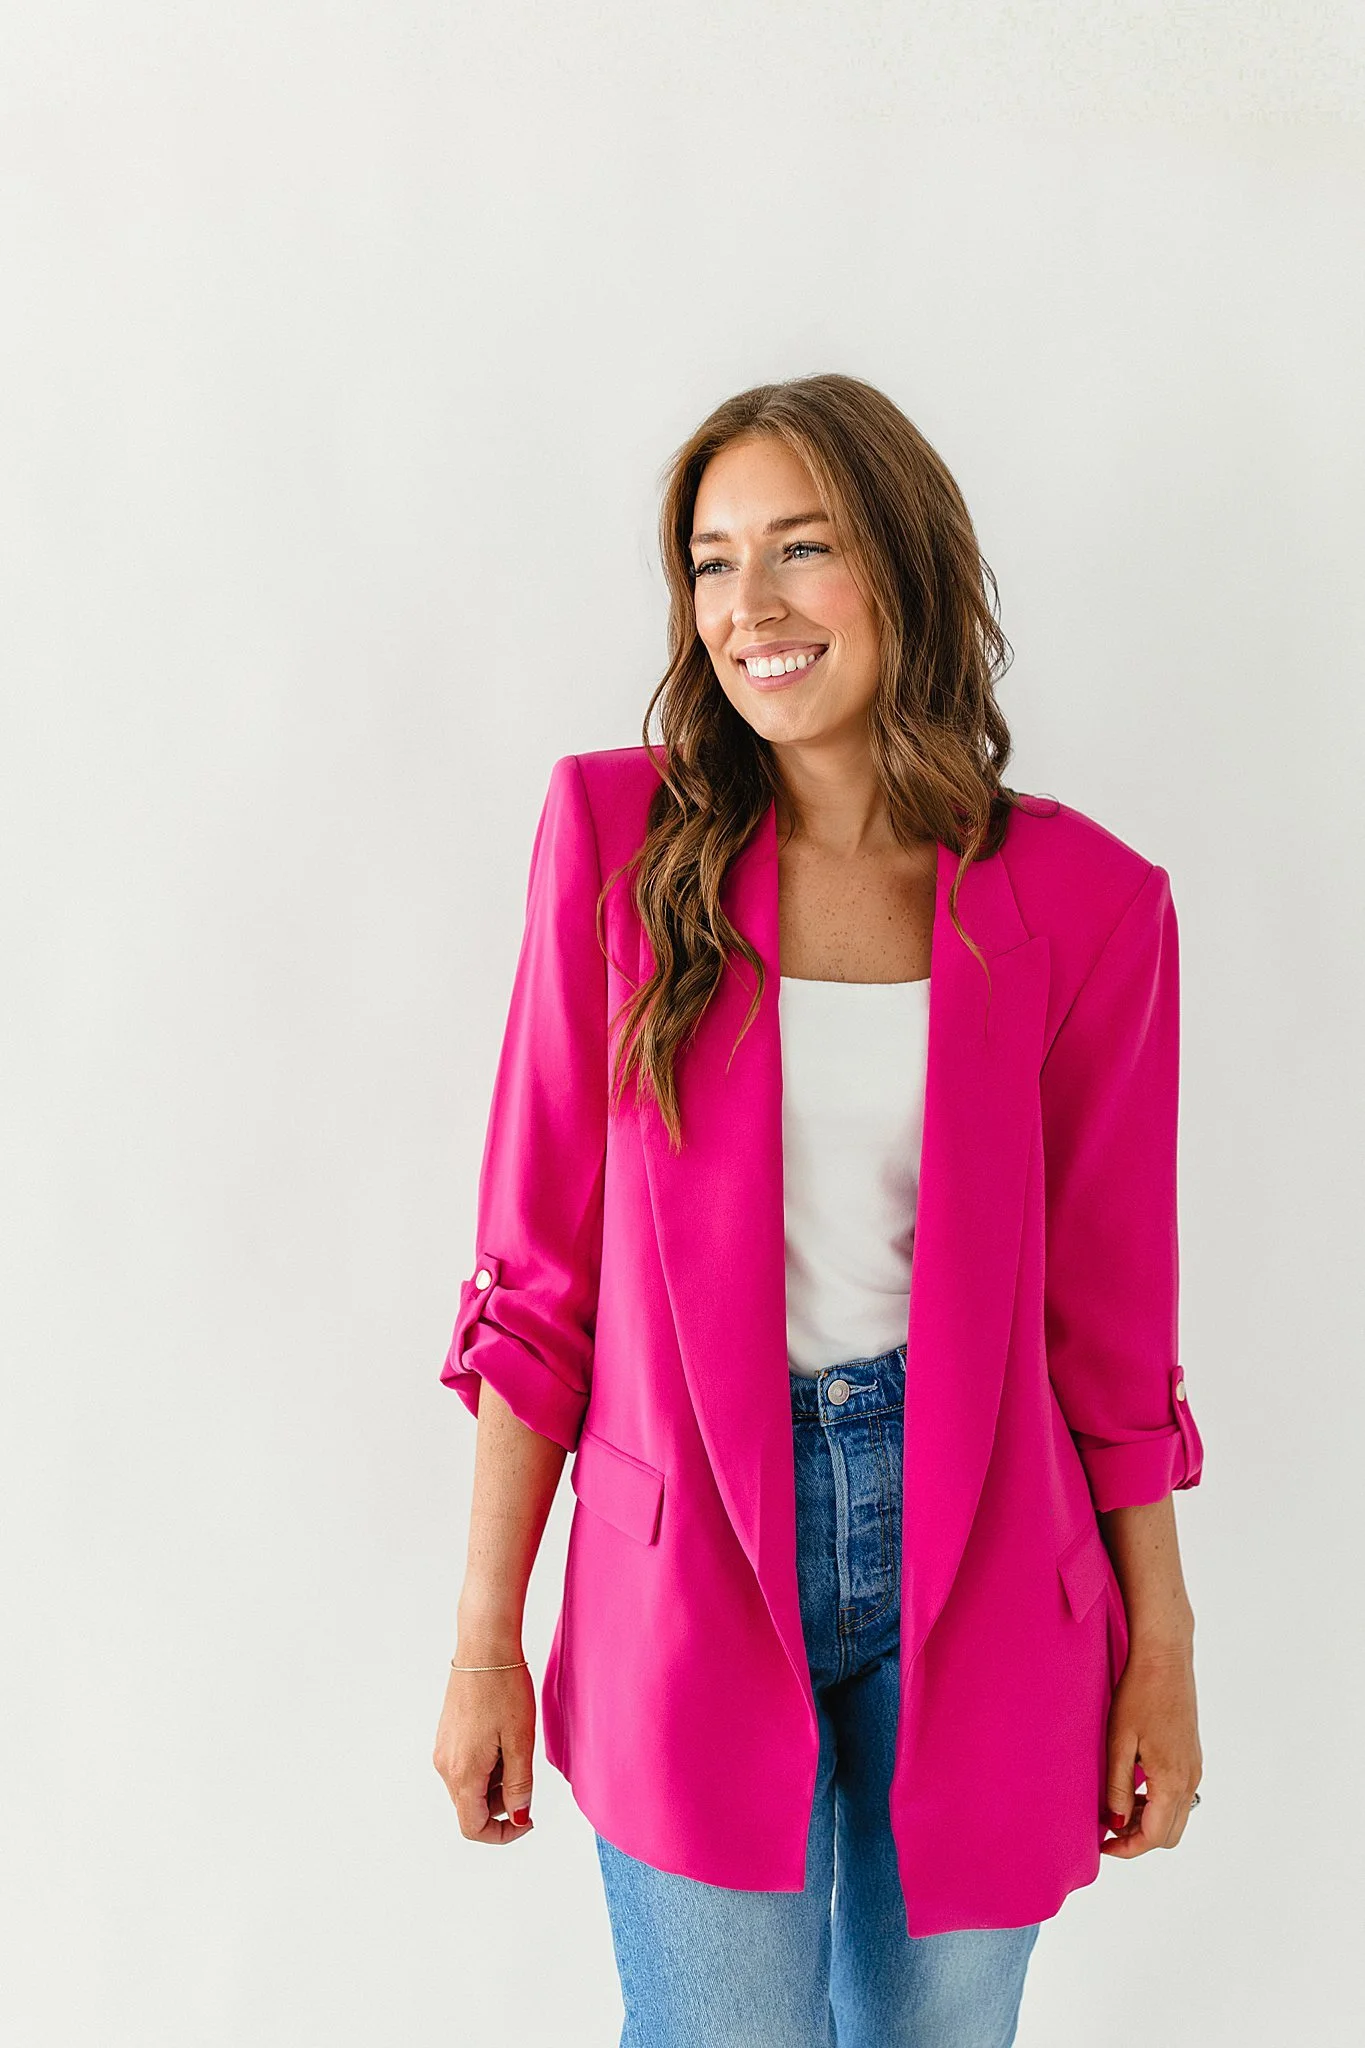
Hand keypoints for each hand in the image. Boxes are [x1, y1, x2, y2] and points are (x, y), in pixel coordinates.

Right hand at [433, 1654, 536, 1843]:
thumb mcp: (520, 1741)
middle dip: (502, 1804)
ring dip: (495, 1782)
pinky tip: (502, 1737)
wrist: (484, 1648)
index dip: (502, 1834)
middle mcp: (446, 1766)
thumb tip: (518, 1816)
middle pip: (471, 1808)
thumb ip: (519, 1785)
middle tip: (525, 1773)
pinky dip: (486, 1765)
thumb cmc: (503, 1689)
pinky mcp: (447, 1735)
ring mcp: (443, 1749)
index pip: (473, 1827)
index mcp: (463, 1772)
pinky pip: (465, 1766)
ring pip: (469, 1787)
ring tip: (515, 1746)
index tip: (526, 1819)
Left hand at [1102, 1642, 1202, 1856]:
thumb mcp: (1119, 1741)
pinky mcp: (1192, 1756)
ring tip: (1116, 1802)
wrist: (1165, 1658)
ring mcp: (1194, 1768)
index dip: (1127, 1848)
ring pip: (1176, 1815)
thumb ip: (1119, 1786)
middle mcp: (1189, 1779)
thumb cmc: (1138, 1694)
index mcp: (1172, 1780)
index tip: (1102, 1845)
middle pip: (1169, 1834)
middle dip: (1139, 1838)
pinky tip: (1134, 1784)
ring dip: (1148, 1820)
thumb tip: (1116, 1822)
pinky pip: (1179, 1795)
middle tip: (1107, 1824)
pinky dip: (1157, 1802)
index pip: (1154, 1836)